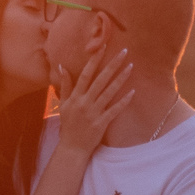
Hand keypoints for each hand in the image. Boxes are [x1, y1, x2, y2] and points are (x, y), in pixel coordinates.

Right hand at [50, 41, 136, 155]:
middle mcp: (84, 102)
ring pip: (109, 92)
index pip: (85, 74)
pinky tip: (132, 92)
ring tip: (131, 66)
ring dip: (121, 78)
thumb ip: (64, 85)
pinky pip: (114, 109)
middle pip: (100, 79)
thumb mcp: (63, 104)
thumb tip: (62, 66)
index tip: (103, 47)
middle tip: (124, 51)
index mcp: (75, 96)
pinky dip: (123, 101)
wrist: (72, 148)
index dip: (94, 60)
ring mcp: (94, 112)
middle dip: (113, 64)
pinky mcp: (102, 123)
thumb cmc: (68, 125)